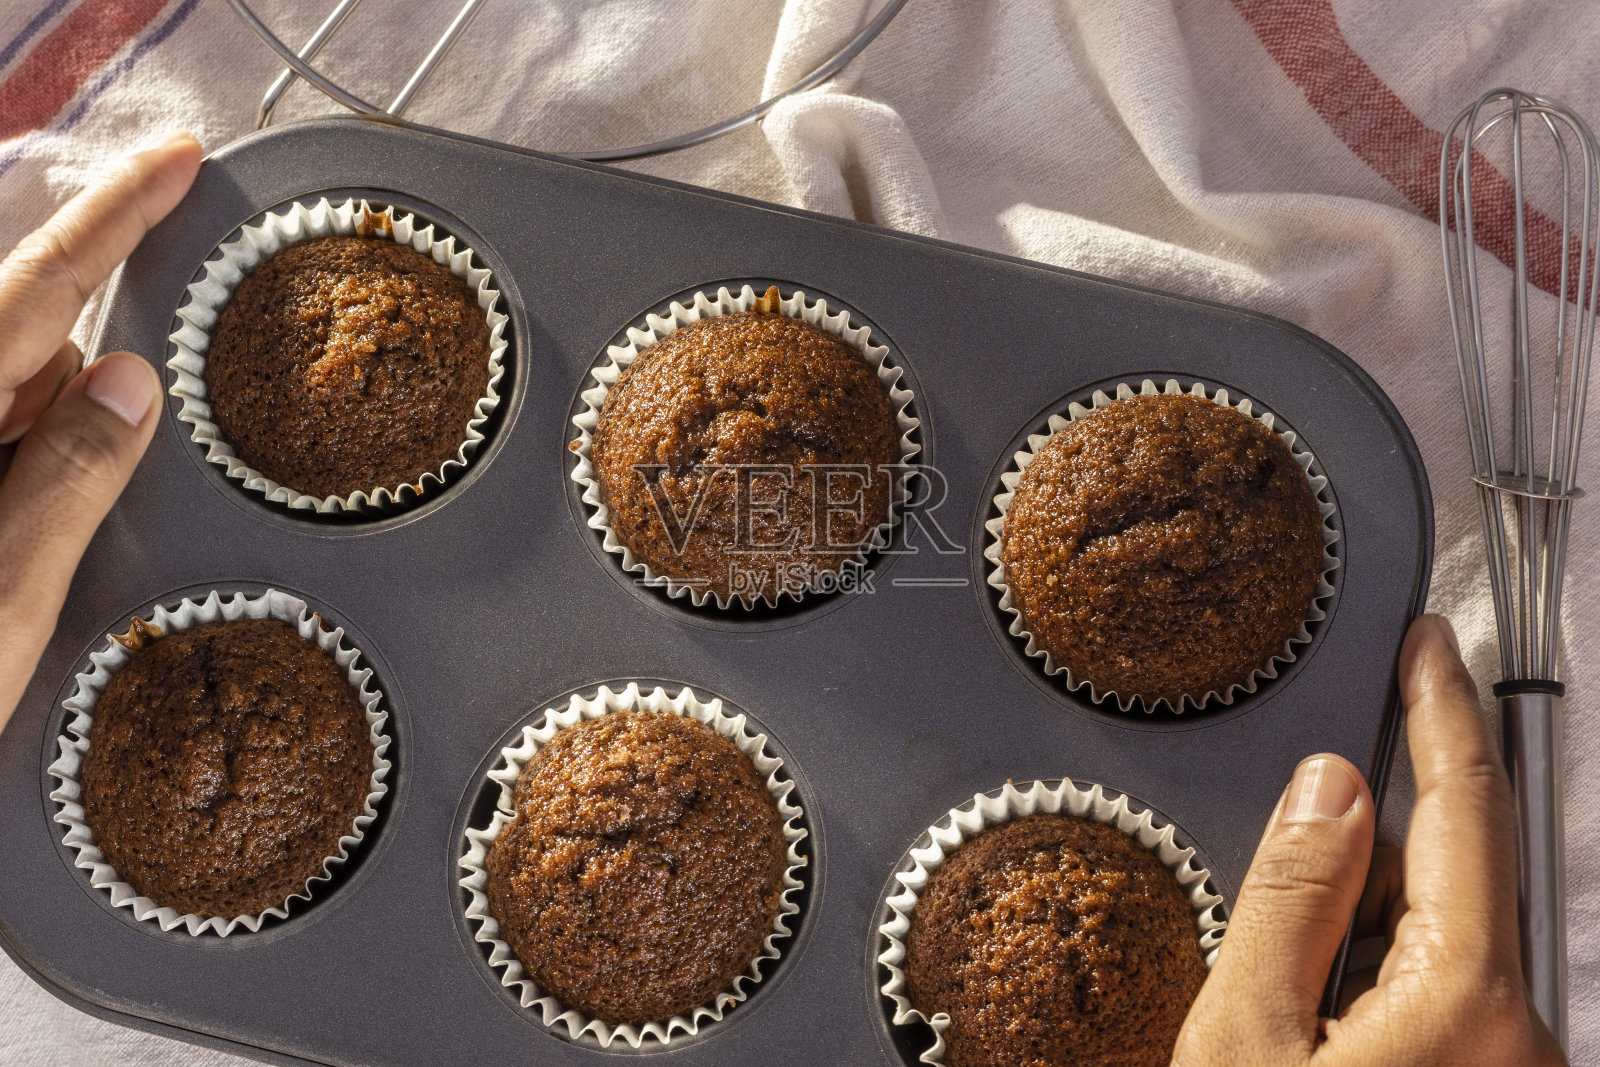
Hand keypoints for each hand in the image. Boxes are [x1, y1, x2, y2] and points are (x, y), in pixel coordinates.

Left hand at [0, 131, 200, 733]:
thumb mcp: (2, 597)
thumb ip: (67, 477)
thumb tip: (131, 382)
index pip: (34, 287)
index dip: (113, 216)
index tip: (176, 161)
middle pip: (20, 346)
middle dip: (86, 374)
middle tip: (123, 444)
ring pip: (7, 401)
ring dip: (54, 441)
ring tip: (48, 542)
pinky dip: (29, 472)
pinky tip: (34, 537)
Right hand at [1173, 614, 1565, 1065]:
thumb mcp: (1242, 1034)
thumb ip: (1290, 897)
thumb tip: (1327, 785)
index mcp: (1465, 1004)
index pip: (1468, 813)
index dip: (1443, 713)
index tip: (1427, 645)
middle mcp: (1517, 1036)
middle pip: (1449, 880)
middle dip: (1363, 863)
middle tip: (1279, 926)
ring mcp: (1507, 1065)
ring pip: (1440, 939)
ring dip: (1360, 937)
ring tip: (1280, 1019)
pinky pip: (1438, 993)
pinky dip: (1370, 983)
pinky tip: (1307, 1036)